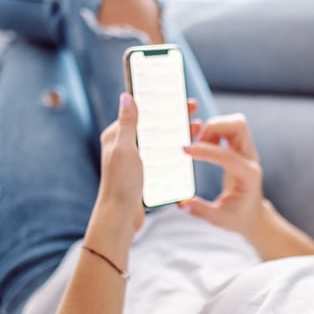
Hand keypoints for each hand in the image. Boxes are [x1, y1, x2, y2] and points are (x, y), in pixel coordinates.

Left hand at [94, 94, 201, 232]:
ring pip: (160, 141)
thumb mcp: (125, 149)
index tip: (179, 97)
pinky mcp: (144, 173)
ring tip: (197, 130)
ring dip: (178, 134)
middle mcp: (125, 146)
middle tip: (194, 112)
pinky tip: (188, 150)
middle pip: (153, 125)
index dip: (160, 103)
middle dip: (174, 118)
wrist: (120, 217)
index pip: (141, 112)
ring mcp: (135, 160)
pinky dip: (175, 152)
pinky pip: (162, 157)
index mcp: (117, 136)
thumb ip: (128, 124)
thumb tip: (127, 97)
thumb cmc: (120, 183)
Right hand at [179, 113, 266, 237]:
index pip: (228, 155)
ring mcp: (247, 151)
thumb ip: (202, 211)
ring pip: (235, 123)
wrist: (253, 215)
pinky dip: (215, 130)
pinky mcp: (241, 148)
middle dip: (213, 127)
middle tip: (194, 141)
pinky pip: (230, 128)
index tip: (185, 150)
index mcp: (248, 175)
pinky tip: (204, 146)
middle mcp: (251, 158)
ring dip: (214, 127)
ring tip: (198, 143)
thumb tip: (182, 203)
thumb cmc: (238, 217)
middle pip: (238, 126)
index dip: (205, 150)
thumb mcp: (220, 219)